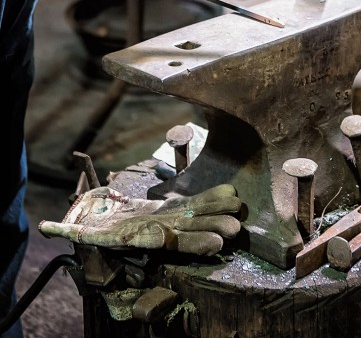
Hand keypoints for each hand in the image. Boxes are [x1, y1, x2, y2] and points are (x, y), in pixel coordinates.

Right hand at [39, 184, 240, 255]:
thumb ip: (68, 230)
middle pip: (185, 233)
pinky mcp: (169, 208)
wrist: (103, 222)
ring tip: (237, 215)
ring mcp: (165, 220)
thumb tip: (47, 226)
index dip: (185, 242)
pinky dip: (209, 198)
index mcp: (136, 236)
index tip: (210, 243)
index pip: (162, 241)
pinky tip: (229, 193)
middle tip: (232, 231)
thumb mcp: (78, 229)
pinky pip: (192, 203)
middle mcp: (154, 231)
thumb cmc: (91, 226)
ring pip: (193, 219)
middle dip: (207, 232)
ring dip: (214, 216)